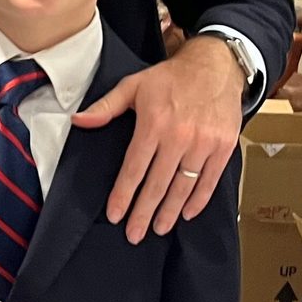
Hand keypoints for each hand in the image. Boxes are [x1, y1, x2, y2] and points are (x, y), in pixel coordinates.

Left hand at [72, 34, 243, 243]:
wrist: (216, 66)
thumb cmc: (170, 77)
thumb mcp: (133, 85)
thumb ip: (105, 107)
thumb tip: (78, 121)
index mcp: (154, 124)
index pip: (134, 168)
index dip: (124, 195)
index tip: (115, 215)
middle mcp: (180, 137)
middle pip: (158, 184)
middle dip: (144, 213)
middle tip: (134, 235)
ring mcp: (204, 144)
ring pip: (183, 187)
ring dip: (170, 212)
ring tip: (158, 229)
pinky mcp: (224, 147)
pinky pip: (209, 180)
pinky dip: (198, 200)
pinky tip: (187, 214)